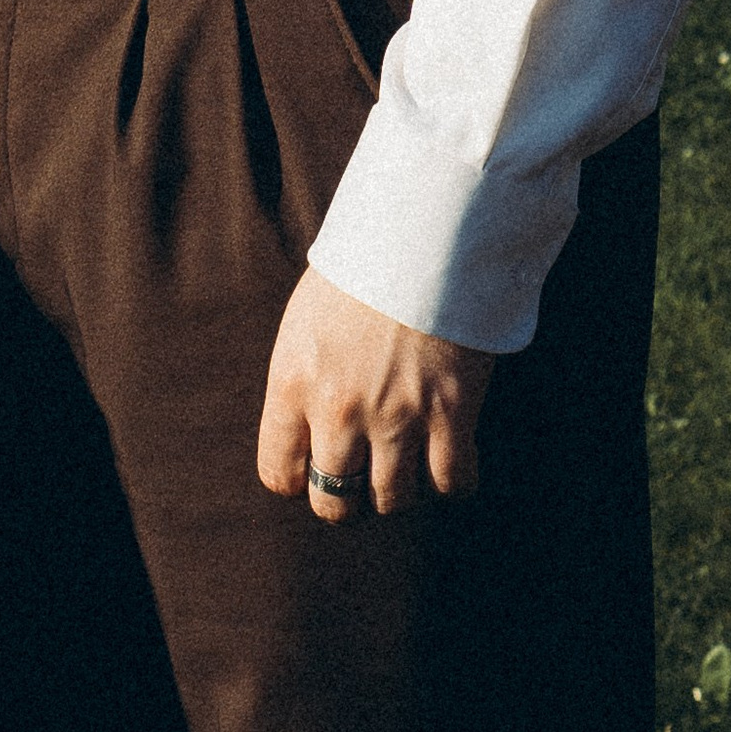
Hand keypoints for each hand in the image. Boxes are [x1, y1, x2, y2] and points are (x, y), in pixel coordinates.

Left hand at [257, 264, 493, 519]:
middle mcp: (338, 409)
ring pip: (392, 501)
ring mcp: (397, 416)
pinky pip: (451, 483)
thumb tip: (308, 423)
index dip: (297, 481)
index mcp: (293, 381)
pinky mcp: (451, 413)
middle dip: (346, 498)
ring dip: (398, 490)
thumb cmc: (363, 265)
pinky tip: (448, 460)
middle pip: (333, 501)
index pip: (279, 472)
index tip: (313, 471)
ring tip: (406, 465)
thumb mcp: (307, 318)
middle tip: (362, 477)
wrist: (422, 231)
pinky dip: (450, 482)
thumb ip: (303, 375)